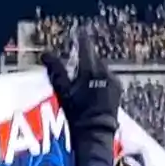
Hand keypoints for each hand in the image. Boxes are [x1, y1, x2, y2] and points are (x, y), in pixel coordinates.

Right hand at [41, 31, 121, 147]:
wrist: (95, 132)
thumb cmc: (76, 114)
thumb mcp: (63, 92)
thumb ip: (56, 71)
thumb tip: (46, 55)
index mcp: (90, 70)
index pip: (86, 47)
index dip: (80, 39)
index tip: (77, 33)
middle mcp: (105, 71)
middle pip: (93, 58)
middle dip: (85, 58)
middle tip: (75, 61)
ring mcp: (113, 79)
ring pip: (101, 67)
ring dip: (92, 69)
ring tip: (83, 78)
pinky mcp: (118, 87)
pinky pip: (108, 77)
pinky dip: (100, 79)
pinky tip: (93, 88)